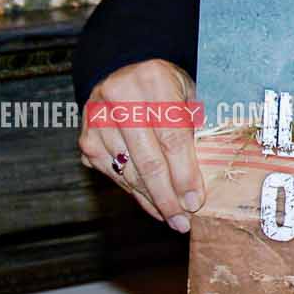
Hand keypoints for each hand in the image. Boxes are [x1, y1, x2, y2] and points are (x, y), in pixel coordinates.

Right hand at [79, 58, 204, 230]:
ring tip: (172, 218)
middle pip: (147, 159)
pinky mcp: (86, 138)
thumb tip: (207, 176)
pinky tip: (152, 205)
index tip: (195, 201)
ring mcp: (97, 119)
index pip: (172, 137)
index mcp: (154, 79)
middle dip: (167, 196)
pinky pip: (113, 175)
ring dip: (152, 200)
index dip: (184, 173)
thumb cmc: (167, 87)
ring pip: (129, 172)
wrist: (126, 73)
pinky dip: (134, 193)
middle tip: (183, 221)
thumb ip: (197, 125)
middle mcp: (119, 96)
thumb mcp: (189, 92)